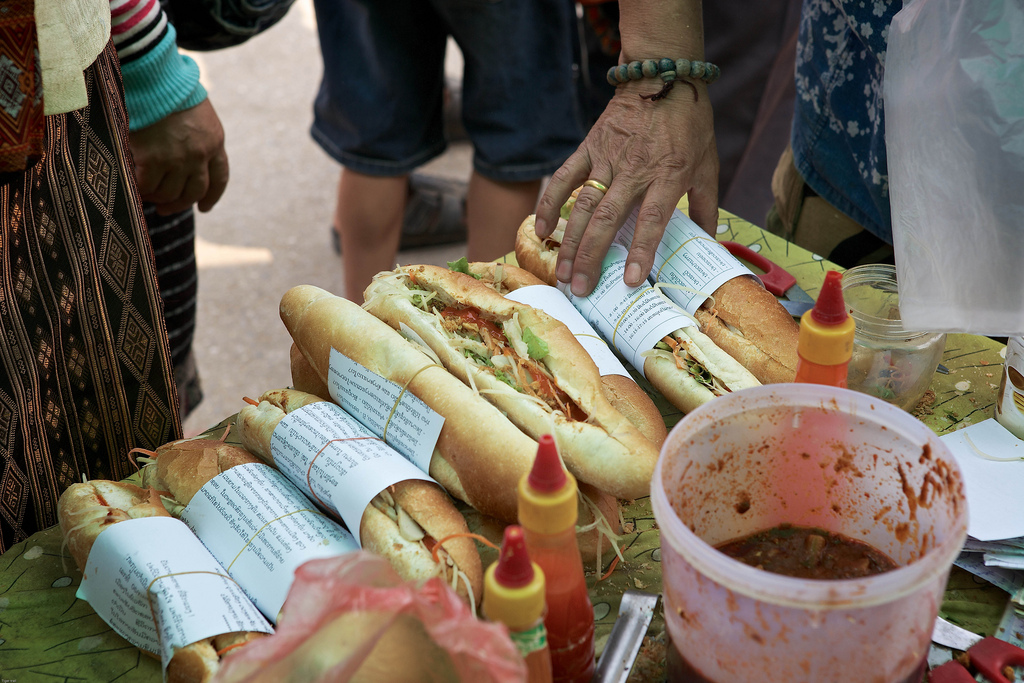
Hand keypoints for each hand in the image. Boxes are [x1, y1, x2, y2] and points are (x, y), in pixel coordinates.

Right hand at [129, 98, 228, 214]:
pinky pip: (145, 186)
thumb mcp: (197, 112)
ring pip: (169, 193)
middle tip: (166, 209)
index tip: (204, 207)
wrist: (153, 77)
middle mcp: (199, 155)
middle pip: (194, 191)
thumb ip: (196, 135)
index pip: (219, 178)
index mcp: (215, 141)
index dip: (212, 196)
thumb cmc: (170, 89)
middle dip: (180, 204)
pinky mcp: (151, 158)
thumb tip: (185, 159)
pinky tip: (134, 188)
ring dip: (158, 198)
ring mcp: (176, 159)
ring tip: (147, 196)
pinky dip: (139, 190)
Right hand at [534, 79, 718, 296]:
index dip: (639, 252)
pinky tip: (541, 229)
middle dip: (591, 257)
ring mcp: (608, 158)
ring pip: (583, 205)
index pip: (651, 221)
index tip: (629, 280)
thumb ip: (707, 206)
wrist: (664, 75)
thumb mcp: (708, 164)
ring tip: (562, 272)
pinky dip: (550, 202)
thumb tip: (710, 244)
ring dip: (570, 241)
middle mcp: (635, 170)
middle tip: (579, 288)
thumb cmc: (689, 123)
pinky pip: (565, 177)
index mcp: (668, 176)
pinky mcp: (589, 147)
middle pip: (607, 220)